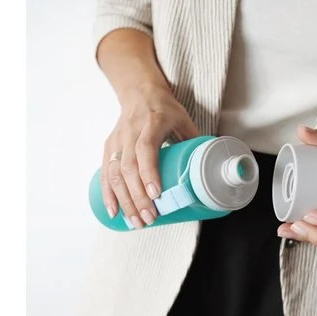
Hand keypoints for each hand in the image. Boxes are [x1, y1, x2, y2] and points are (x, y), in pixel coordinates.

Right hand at [102, 83, 198, 227]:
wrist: (139, 93)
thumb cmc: (166, 110)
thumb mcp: (184, 121)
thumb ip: (195, 145)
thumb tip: (212, 172)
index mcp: (152, 123)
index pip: (146, 148)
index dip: (149, 172)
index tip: (155, 194)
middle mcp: (131, 132)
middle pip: (129, 167)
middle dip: (138, 197)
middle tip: (149, 218)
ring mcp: (117, 141)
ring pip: (115, 173)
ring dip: (124, 201)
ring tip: (136, 222)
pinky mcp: (108, 148)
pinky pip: (105, 173)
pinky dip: (108, 194)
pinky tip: (114, 211)